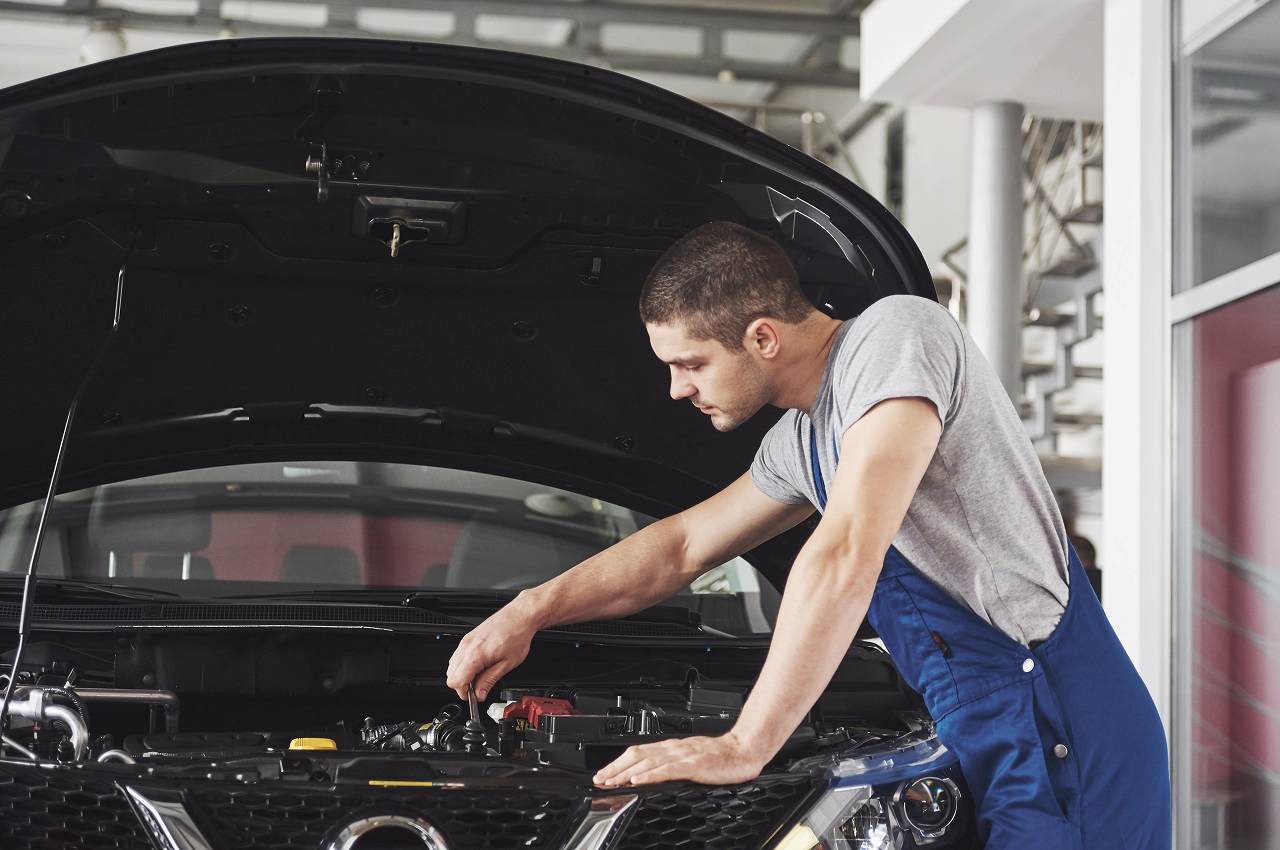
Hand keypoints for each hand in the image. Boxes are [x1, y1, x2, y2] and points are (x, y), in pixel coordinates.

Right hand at [445, 597, 538, 699]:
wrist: (520, 616)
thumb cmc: (517, 635)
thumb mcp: (506, 664)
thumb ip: (489, 681)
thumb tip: (480, 694)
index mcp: (475, 655)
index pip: (456, 682)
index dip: (465, 693)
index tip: (475, 696)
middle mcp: (466, 647)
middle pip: (450, 676)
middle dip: (463, 685)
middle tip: (479, 687)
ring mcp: (465, 641)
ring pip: (452, 666)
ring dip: (463, 675)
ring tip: (481, 675)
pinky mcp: (468, 637)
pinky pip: (457, 656)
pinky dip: (464, 665)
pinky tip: (479, 665)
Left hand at [592, 732, 768, 787]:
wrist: (744, 750)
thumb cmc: (721, 757)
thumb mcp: (691, 760)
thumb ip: (673, 765)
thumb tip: (651, 775)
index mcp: (672, 747)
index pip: (638, 752)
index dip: (618, 763)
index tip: (604, 774)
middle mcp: (674, 748)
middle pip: (637, 755)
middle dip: (615, 768)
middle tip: (599, 779)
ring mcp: (683, 755)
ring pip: (647, 761)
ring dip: (626, 772)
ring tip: (611, 781)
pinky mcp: (694, 764)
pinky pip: (667, 769)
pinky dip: (650, 774)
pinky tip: (638, 780)